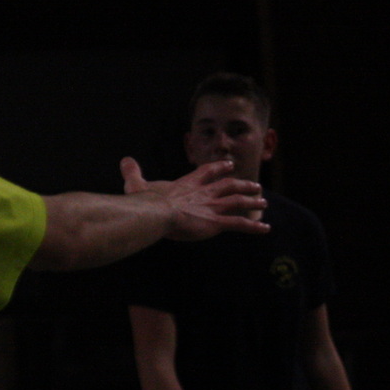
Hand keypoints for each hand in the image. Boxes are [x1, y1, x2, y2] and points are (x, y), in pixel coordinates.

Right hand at [120, 157, 268, 240]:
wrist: (156, 212)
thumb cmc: (145, 202)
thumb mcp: (136, 184)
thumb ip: (133, 173)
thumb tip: (125, 160)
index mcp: (188, 184)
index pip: (207, 172)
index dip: (218, 168)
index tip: (229, 165)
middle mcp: (204, 193)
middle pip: (229, 186)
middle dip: (242, 185)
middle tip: (255, 185)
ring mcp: (212, 207)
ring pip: (238, 202)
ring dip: (252, 202)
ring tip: (264, 202)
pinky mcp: (216, 222)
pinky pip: (239, 224)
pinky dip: (253, 226)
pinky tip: (265, 229)